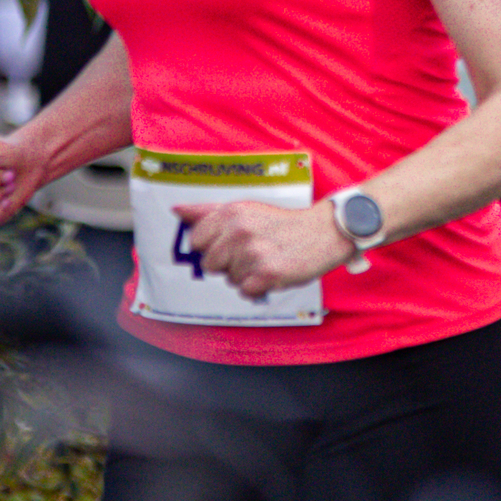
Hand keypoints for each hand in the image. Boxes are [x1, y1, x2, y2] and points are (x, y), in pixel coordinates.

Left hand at [173, 197, 340, 300]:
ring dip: (245, 276)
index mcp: (231, 213)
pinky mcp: (267, 273)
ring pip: (229, 279)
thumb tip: (177, 210)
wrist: (323, 233)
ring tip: (265, 260)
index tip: (229, 243)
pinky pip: (245, 291)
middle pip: (210, 264)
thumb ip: (208, 211)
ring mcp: (253, 253)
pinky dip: (256, 287)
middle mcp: (239, 231)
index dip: (211, 246)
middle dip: (227, 264)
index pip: (196, 240)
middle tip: (251, 253)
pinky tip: (271, 272)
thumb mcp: (245, 209)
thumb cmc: (281, 223)